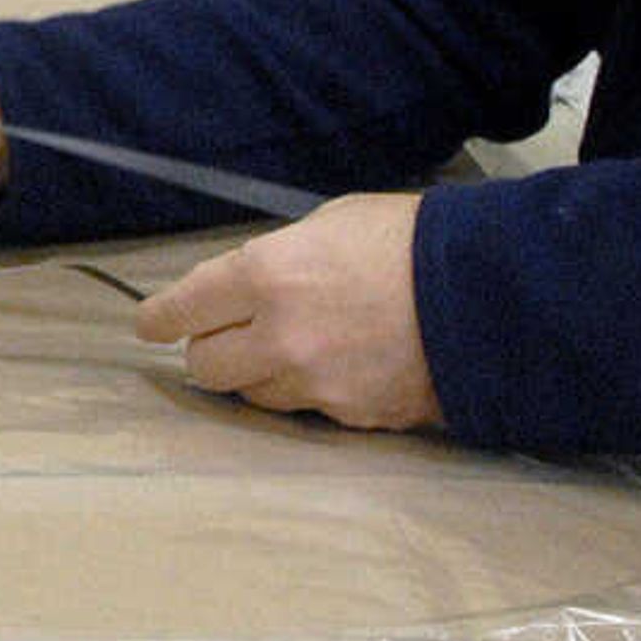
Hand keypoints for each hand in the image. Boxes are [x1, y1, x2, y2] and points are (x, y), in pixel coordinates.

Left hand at [128, 193, 439, 429]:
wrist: (489, 295)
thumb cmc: (410, 240)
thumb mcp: (331, 223)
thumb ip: (277, 258)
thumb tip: (244, 286)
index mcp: (266, 276)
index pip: (182, 310)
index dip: (159, 319)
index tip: (151, 324)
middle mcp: (279, 337)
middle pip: (204, 366)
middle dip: (208, 349)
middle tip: (226, 334)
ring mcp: (314, 384)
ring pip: (252, 396)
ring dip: (257, 375)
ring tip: (290, 349)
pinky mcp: (351, 417)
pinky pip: (306, 411)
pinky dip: (309, 392)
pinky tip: (337, 367)